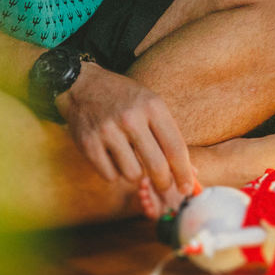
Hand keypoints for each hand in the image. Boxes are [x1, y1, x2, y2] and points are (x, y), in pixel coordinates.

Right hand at [56, 63, 192, 196]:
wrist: (83, 86)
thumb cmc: (125, 99)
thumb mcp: (152, 106)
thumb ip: (169, 137)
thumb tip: (191, 174)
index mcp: (152, 106)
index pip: (175, 147)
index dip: (184, 172)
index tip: (188, 188)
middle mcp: (131, 118)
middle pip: (157, 166)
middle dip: (164, 183)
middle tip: (164, 186)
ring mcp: (108, 131)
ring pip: (132, 174)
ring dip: (134, 173)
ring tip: (129, 157)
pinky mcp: (88, 144)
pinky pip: (110, 175)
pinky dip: (114, 172)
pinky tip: (111, 156)